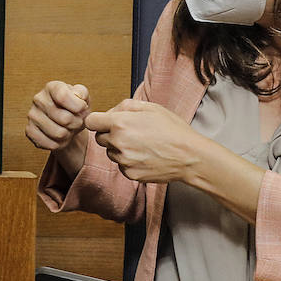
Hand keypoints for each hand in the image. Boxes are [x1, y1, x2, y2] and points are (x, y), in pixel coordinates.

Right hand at [26, 81, 91, 175]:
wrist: (65, 122)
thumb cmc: (74, 107)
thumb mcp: (82, 98)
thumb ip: (82, 93)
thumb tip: (77, 97)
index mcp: (51, 87)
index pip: (63, 96)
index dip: (78, 107)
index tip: (83, 108)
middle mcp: (39, 99)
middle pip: (65, 119)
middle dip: (77, 123)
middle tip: (77, 121)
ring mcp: (32, 115)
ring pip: (59, 133)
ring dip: (69, 134)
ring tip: (69, 128)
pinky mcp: (30, 131)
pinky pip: (50, 144)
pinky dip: (60, 144)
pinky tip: (60, 137)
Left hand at [86, 99, 201, 183]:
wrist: (189, 156)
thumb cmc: (172, 128)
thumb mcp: (150, 107)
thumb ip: (124, 106)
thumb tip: (109, 113)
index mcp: (120, 123)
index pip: (91, 122)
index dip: (98, 120)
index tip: (105, 121)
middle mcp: (118, 143)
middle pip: (99, 138)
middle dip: (109, 133)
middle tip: (129, 131)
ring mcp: (123, 161)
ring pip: (110, 152)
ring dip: (119, 148)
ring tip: (140, 144)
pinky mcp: (130, 174)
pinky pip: (121, 165)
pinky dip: (128, 161)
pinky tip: (144, 155)